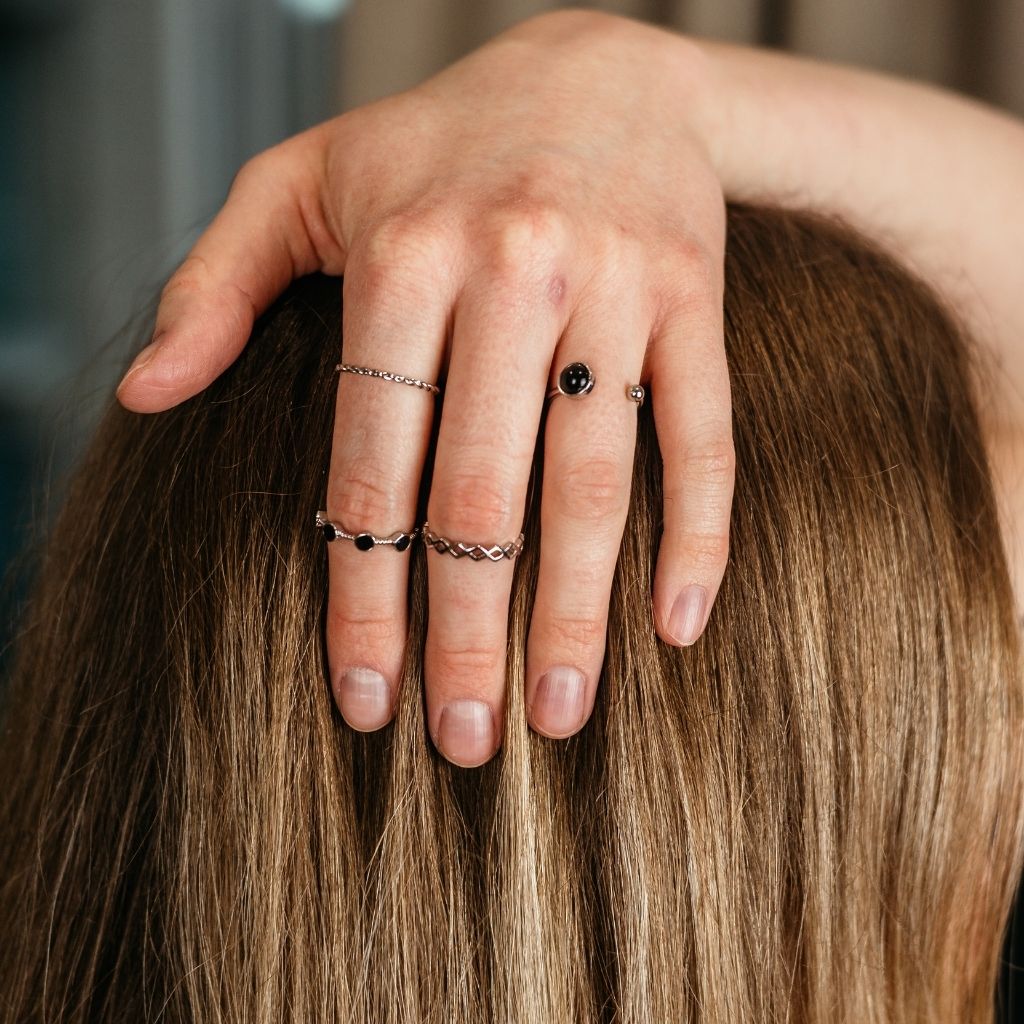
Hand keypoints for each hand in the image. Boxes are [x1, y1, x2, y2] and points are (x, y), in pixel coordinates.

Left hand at [115, 9, 733, 765]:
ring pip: (593, 479)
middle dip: (468, 634)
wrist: (604, 71)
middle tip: (462, 743)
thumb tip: (147, 397)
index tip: (365, 697)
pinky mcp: (694, 299)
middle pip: (482, 493)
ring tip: (562, 717)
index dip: (363, 592)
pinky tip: (678, 626)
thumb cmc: (439, 144)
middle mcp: (512, 272)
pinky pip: (704, 434)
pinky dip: (696, 534)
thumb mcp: (305, 181)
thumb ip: (214, 284)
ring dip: (576, 613)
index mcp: (404, 257)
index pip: (371, 462)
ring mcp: (615, 287)